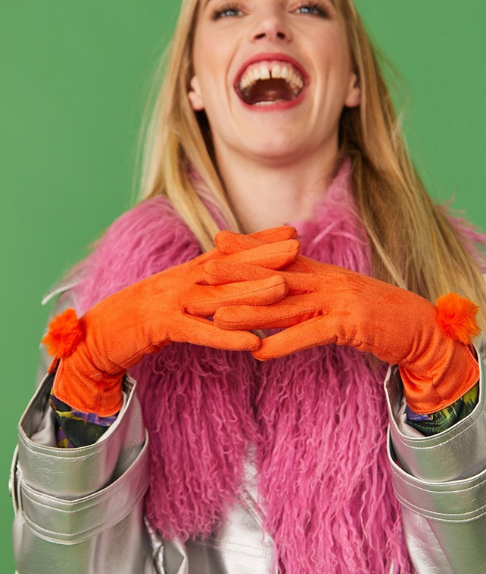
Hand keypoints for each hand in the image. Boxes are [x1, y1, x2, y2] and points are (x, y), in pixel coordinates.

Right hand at [43, 227, 299, 414]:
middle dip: (263, 256)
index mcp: (187, 274)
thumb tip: (234, 285)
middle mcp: (181, 281)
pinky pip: (197, 331)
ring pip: (216, 296)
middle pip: (227, 266)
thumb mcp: (177, 299)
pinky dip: (225, 336)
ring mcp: (170, 302)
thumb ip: (203, 290)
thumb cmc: (141, 320)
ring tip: (285, 287)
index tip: (292, 231)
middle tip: (298, 246)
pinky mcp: (160, 327)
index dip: (259, 242)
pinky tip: (252, 342)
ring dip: (251, 293)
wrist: (98, 337)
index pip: (229, 253)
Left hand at [214, 254, 479, 413]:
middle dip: (238, 275)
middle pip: (276, 277)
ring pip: (286, 306)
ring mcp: (339, 301)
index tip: (217, 242)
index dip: (249, 249)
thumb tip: (283, 292)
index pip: (281, 258)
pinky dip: (284, 343)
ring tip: (216, 319)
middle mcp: (328, 282)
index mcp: (325, 274)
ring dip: (249, 313)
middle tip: (203, 272)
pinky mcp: (350, 325)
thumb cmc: (379, 317)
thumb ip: (313, 294)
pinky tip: (259, 352)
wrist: (420, 329)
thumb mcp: (341, 300)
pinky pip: (311, 334)